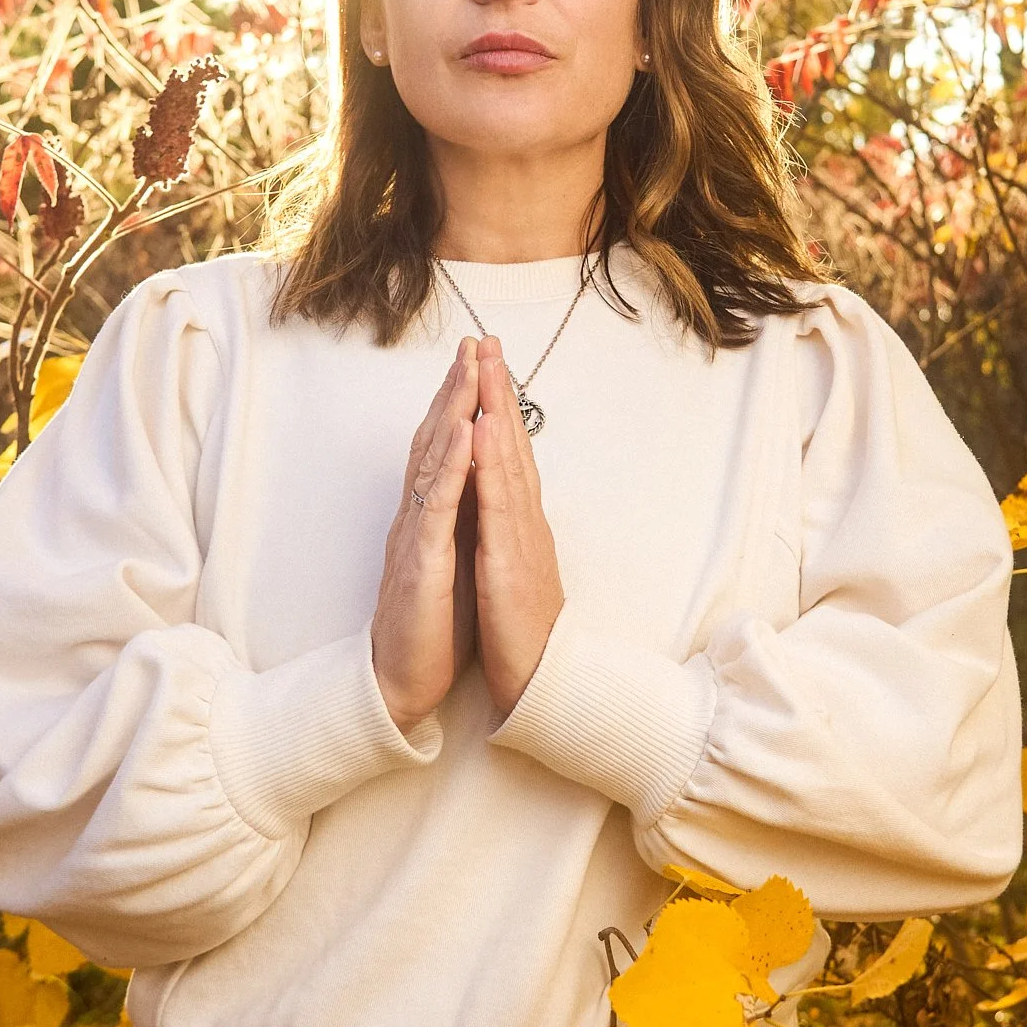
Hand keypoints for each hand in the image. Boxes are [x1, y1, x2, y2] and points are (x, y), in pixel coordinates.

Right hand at [372, 338, 478, 731]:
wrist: (402, 681)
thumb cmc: (430, 626)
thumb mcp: (448, 562)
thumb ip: (454, 522)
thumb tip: (471, 488)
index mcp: (430, 517)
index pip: (444, 448)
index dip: (459, 403)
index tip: (479, 361)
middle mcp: (417, 516)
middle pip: (435, 440)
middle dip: (455, 389)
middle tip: (473, 343)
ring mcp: (416, 534)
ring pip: (433, 461)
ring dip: (452, 411)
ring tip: (469, 369)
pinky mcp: (420, 561)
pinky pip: (435, 505)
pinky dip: (450, 464)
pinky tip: (463, 432)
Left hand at [472, 336, 564, 713]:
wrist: (540, 683)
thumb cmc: (524, 632)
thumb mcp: (514, 570)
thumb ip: (510, 533)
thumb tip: (503, 503)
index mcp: (520, 524)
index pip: (509, 456)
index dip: (499, 409)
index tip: (486, 367)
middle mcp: (525, 522)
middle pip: (512, 446)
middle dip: (499, 392)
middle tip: (487, 343)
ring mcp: (520, 538)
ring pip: (509, 463)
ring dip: (498, 410)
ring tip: (487, 366)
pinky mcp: (509, 561)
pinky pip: (498, 503)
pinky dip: (492, 461)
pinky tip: (486, 429)